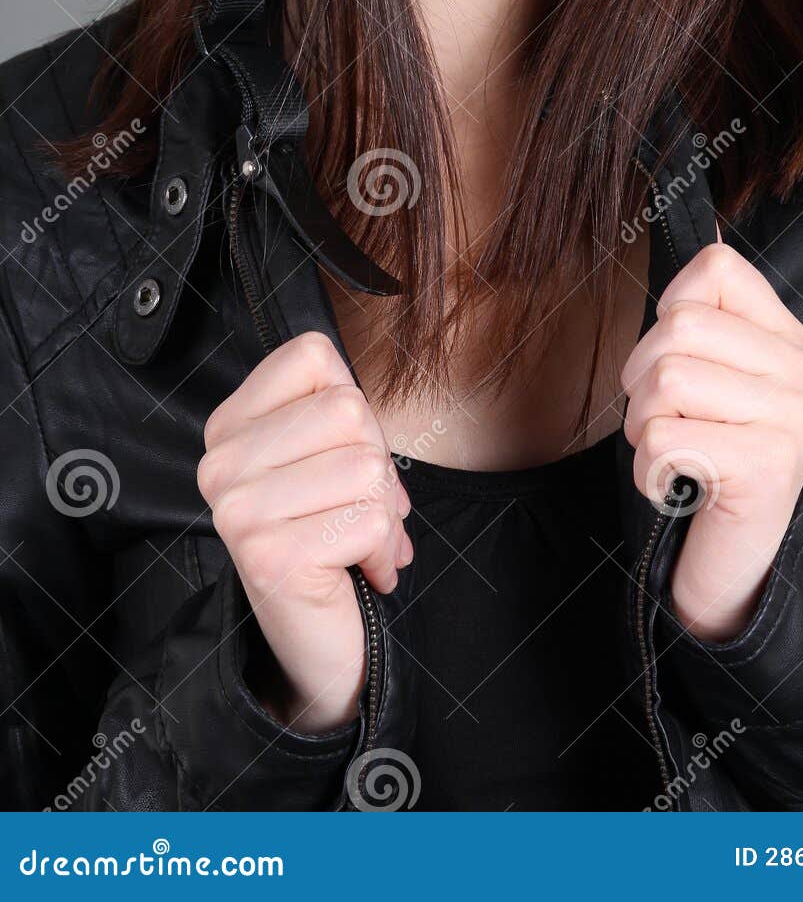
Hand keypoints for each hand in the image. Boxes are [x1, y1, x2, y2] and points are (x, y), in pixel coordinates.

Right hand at [197, 329, 412, 733]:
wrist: (316, 645)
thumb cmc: (331, 536)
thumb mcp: (327, 458)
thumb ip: (337, 412)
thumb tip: (363, 410)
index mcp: (229, 425)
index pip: (310, 355)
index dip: (352, 402)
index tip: (342, 453)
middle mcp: (219, 463)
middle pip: (348, 410)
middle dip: (377, 465)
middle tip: (361, 510)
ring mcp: (237, 510)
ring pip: (365, 466)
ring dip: (385, 514)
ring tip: (361, 542)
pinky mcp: (269, 556)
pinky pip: (369, 521)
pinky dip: (384, 551)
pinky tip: (363, 572)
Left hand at [620, 228, 802, 642]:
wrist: (733, 568)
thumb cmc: (705, 465)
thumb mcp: (703, 379)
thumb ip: (701, 314)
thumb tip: (695, 220)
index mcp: (792, 342)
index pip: (715, 267)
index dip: (668, 312)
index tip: (678, 366)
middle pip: (679, 326)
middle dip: (641, 380)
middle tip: (665, 425)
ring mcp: (796, 419)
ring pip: (667, 378)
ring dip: (643, 428)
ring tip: (672, 455)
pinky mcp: (771, 465)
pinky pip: (668, 436)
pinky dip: (649, 469)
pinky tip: (679, 488)